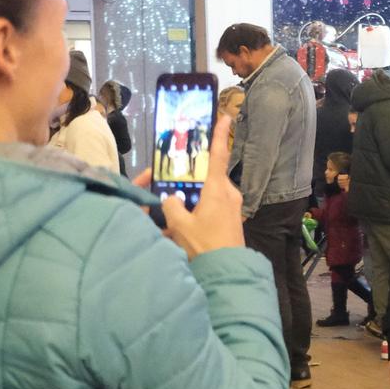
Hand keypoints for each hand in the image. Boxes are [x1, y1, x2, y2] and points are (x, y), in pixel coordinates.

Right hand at [158, 115, 244, 258]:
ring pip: (205, 196)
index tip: (225, 115)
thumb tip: (170, 199)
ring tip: (164, 218)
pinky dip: (193, 215)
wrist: (228, 273)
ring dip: (186, 202)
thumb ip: (172, 207)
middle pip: (204, 178)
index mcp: (218, 190)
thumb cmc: (205, 246)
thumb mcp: (180, 226)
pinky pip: (209, 210)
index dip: (220, 134)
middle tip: (158, 184)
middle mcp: (228, 194)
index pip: (219, 155)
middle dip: (183, 180)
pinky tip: (176, 231)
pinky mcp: (231, 221)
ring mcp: (231, 208)